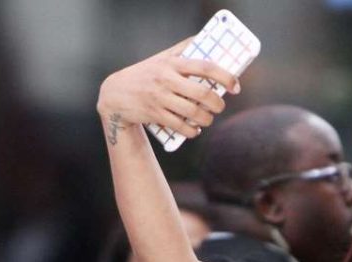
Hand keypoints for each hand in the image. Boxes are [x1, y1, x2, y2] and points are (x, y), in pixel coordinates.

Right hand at [96, 38, 238, 142]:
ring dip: (207, 120)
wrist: (116, 94)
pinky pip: (182, 127)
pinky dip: (193, 131)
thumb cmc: (145, 74)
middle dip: (218, 104)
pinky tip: (194, 129)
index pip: (205, 67)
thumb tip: (206, 41)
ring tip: (207, 118)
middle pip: (203, 94)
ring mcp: (160, 98)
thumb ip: (183, 49)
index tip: (236, 86)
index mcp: (172, 63)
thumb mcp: (162, 57)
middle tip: (219, 106)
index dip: (225, 77)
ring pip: (195, 114)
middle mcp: (166, 79)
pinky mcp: (155, 114)